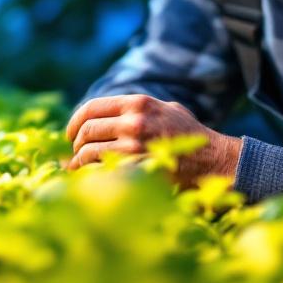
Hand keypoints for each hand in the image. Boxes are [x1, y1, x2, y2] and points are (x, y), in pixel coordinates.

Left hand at [64, 94, 242, 187]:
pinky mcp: (134, 170)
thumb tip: (105, 115)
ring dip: (79, 162)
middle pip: (87, 130)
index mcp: (138, 103)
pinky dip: (89, 176)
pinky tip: (88, 179)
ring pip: (88, 153)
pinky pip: (99, 172)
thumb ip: (138, 108)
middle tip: (75, 153)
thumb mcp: (166, 109)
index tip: (70, 133)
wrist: (212, 161)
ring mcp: (134, 147)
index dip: (75, 121)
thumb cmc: (189, 135)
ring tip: (78, 168)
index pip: (92, 108)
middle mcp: (134, 122)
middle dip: (76, 144)